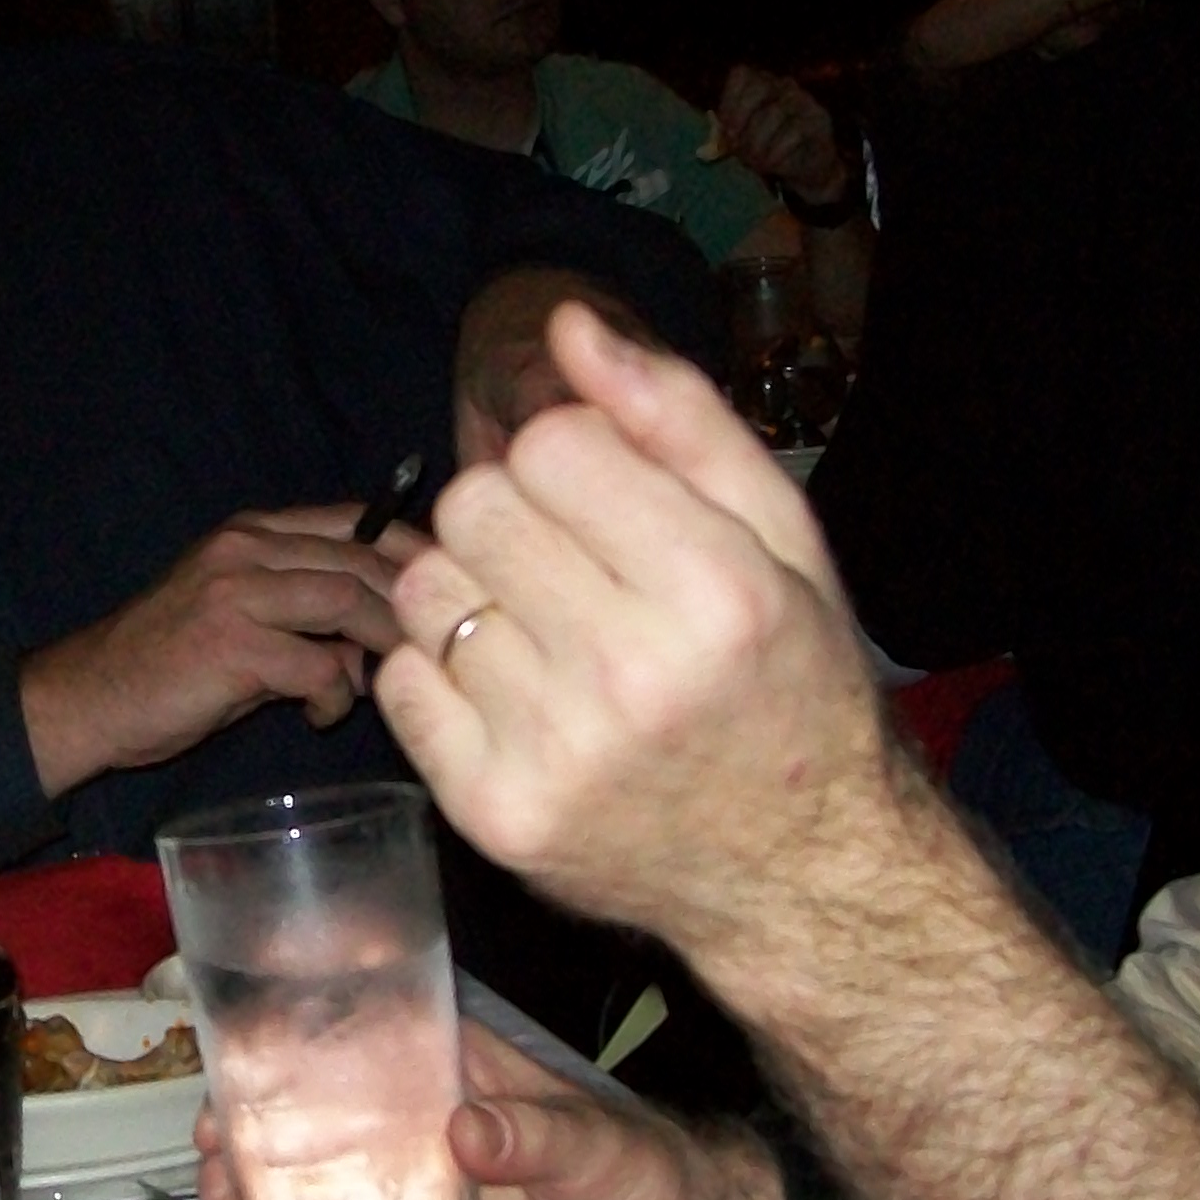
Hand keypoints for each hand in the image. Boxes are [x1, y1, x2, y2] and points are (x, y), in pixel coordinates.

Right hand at [18, 503, 422, 795]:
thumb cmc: (169, 667)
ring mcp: (238, 591)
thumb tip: (373, 650)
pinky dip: (334, 695)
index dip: (410, 547)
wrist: (90, 697)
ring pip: (349, 602)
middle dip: (410, 605)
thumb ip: (307, 621)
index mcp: (251, 533)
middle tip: (434, 648)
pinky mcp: (232, 643)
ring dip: (382, 646)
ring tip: (383, 681)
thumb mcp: (241, 623)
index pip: (354, 521)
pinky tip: (320, 714)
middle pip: (363, 559)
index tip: (449, 584)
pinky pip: (318, 665)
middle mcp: (246, 548)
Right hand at [197, 1023, 779, 1199]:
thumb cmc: (649, 1177)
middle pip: (298, 1158)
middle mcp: (411, 1147)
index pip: (333, 1069)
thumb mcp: (598, 1148)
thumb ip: (539, 1134)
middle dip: (240, 1192)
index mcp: (441, 1087)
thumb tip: (469, 1129)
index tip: (217, 1126)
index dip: (260, 1090)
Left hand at [380, 305, 895, 955]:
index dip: (568, 458)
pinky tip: (514, 695)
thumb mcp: (779, 538)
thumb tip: (567, 326)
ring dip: (473, 592)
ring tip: (544, 632)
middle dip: (512, 516)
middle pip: (474, 508)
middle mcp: (633, 676)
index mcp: (717, 592)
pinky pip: (401, 682)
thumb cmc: (788, 684)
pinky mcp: (494, 814)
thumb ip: (678, 419)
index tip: (607, 504)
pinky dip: (442, 673)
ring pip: (427, 591)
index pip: (552, 446)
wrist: (799, 874)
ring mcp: (555, 754)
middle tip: (570, 567)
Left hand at [711, 65, 851, 205]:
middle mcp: (784, 86)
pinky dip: (776, 151)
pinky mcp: (819, 121)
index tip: (722, 128)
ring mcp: (804, 101)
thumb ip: (730, 135)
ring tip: (751, 162)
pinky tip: (769, 165)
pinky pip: (795, 131)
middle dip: (741, 116)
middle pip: (759, 87)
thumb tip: (714, 143)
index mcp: (762, 84)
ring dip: (758, 141)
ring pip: (776, 112)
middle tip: (734, 145)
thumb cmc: (771, 150)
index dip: (728, 100)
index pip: (742, 75)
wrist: (809, 169)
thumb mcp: (746, 141)